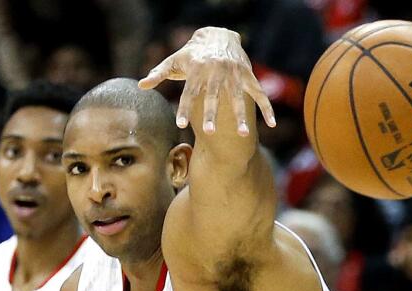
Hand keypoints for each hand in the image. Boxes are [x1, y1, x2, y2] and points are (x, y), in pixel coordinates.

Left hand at [138, 26, 274, 135]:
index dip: (185, 108)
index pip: (189, 93)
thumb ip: (158, 74)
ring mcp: (234, 74)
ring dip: (240, 116)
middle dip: (212, 114)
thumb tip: (140, 85)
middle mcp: (216, 73)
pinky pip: (259, 94)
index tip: (181, 124)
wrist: (218, 35)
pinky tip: (271, 124)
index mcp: (197, 71)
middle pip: (213, 97)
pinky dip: (267, 108)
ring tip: (241, 134)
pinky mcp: (247, 75)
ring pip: (238, 98)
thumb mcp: (174, 60)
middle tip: (210, 132)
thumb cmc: (192, 53)